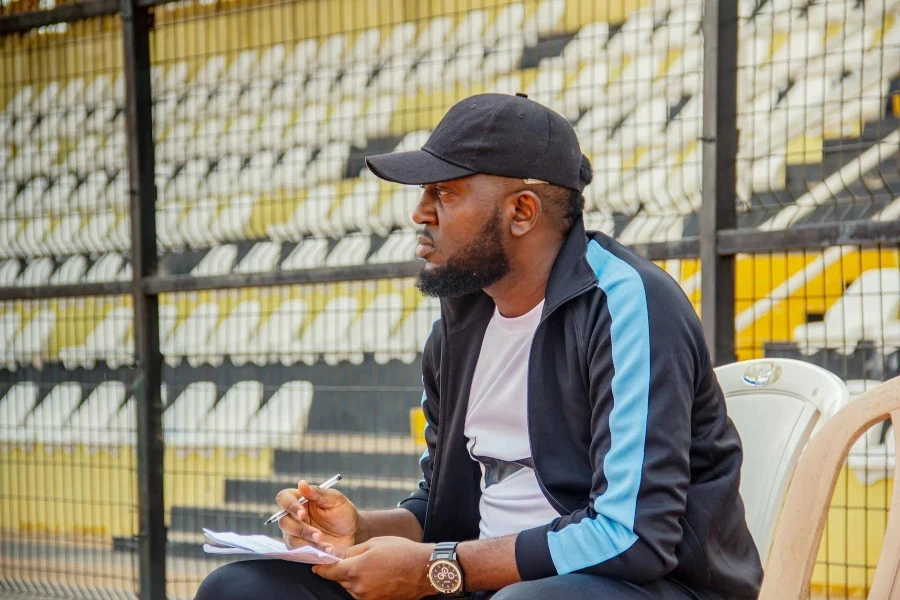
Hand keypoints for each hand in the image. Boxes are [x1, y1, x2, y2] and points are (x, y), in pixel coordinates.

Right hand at [275, 479, 358, 556]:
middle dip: (300, 529)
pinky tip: (328, 550)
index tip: (302, 514)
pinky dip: (313, 551)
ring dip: (308, 542)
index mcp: (300, 499)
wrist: (354, 533)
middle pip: (284, 521)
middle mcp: (293, 516)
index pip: (284, 498)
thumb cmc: (343, 512)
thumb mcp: (335, 499)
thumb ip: (318, 492)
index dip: (289, 506)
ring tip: (327, 545)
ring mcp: (295, 532)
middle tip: (318, 535)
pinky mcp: (300, 547)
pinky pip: (299, 551)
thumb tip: (301, 483)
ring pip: (291, 538)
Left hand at [312, 537, 435, 599]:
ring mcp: (367, 597)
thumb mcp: (374, 542)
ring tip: (373, 566)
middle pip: (340, 579)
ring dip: (355, 578)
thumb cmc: (401, 552)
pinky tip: (379, 575)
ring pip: (352, 587)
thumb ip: (353, 551)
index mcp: (355, 569)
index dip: (321, 568)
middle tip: (356, 559)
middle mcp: (358, 587)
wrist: (423, 570)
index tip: (316, 566)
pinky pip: (363, 593)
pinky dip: (365, 585)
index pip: (329, 572)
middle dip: (343, 570)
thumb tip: (342, 557)